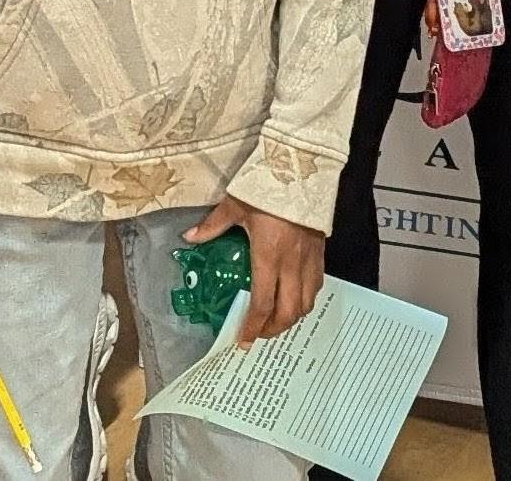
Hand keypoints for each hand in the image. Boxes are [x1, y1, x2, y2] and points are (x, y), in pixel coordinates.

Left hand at [188, 197, 325, 345]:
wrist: (302, 170)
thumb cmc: (267, 187)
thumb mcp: (235, 204)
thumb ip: (213, 225)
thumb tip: (190, 237)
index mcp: (269, 255)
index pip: (263, 303)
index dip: (253, 326)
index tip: (243, 340)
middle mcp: (292, 264)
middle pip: (288, 311)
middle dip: (273, 329)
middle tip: (258, 335)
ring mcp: (309, 260)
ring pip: (306, 303)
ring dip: (291, 318)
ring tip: (275, 321)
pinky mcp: (320, 253)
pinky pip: (317, 286)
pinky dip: (306, 299)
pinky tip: (295, 298)